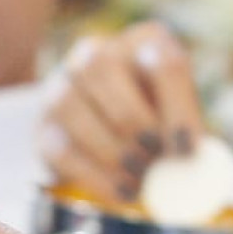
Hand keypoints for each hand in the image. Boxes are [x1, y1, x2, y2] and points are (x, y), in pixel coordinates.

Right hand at [41, 23, 207, 210]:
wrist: (116, 135)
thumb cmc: (160, 121)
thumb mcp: (180, 116)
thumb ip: (185, 133)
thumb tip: (188, 166)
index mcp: (145, 41)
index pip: (162, 61)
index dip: (176, 109)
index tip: (186, 150)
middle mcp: (97, 52)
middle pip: (101, 67)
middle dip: (132, 120)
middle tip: (155, 159)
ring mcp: (61, 84)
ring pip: (69, 102)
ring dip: (110, 148)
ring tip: (140, 178)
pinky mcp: (44, 126)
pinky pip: (59, 147)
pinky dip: (94, 175)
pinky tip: (122, 192)